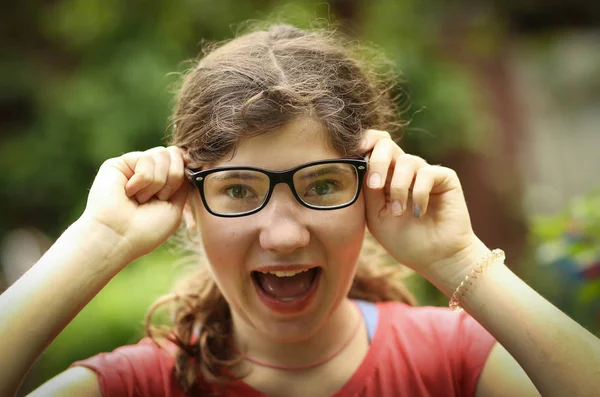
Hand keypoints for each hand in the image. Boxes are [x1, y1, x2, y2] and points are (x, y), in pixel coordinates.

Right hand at [81, 146, 188, 261]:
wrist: (120, 237)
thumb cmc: (148, 229)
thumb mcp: (175, 207)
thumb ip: (182, 182)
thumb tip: (185, 157)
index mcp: (162, 183)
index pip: (181, 160)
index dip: (184, 170)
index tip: (178, 188)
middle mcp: (148, 172)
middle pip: (173, 153)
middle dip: (173, 178)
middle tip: (159, 198)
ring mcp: (134, 167)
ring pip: (161, 154)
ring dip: (156, 182)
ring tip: (141, 199)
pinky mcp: (119, 163)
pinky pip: (145, 158)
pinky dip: (142, 180)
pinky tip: (129, 193)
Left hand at [360, 130, 485, 283]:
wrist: (435, 258)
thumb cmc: (404, 240)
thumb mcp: (376, 215)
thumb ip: (368, 189)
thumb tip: (360, 162)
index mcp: (385, 176)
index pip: (373, 147)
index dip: (365, 141)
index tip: (358, 151)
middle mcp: (404, 171)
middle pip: (387, 145)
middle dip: (378, 162)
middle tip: (375, 186)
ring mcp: (425, 173)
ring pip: (406, 161)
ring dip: (398, 188)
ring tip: (399, 212)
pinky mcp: (445, 178)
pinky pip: (427, 173)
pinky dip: (418, 193)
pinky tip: (419, 212)